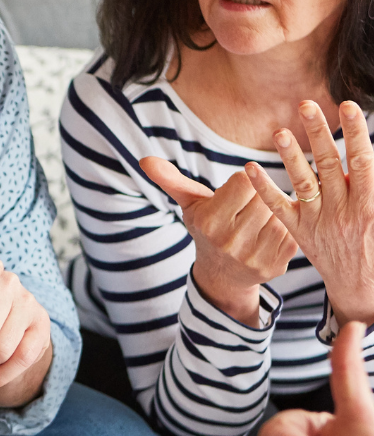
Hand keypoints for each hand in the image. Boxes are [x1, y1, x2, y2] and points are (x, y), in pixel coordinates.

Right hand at [140, 156, 296, 325]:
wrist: (222, 274)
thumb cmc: (207, 228)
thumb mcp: (189, 204)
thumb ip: (171, 180)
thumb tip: (145, 160)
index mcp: (210, 222)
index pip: (244, 180)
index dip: (242, 182)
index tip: (235, 193)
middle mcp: (231, 242)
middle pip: (263, 195)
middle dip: (258, 197)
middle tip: (247, 209)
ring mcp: (254, 257)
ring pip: (279, 212)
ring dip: (272, 211)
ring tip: (257, 221)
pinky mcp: (276, 265)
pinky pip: (291, 230)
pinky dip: (284, 228)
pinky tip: (269, 233)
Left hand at [246, 100, 373, 326]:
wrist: (360, 288)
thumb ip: (372, 185)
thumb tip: (367, 154)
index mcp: (369, 206)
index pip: (361, 163)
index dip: (355, 133)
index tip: (348, 107)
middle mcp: (342, 212)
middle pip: (328, 165)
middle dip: (318, 133)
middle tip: (306, 104)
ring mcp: (318, 222)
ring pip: (302, 184)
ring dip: (290, 156)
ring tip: (279, 131)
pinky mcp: (299, 232)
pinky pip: (278, 208)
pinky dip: (263, 188)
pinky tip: (249, 168)